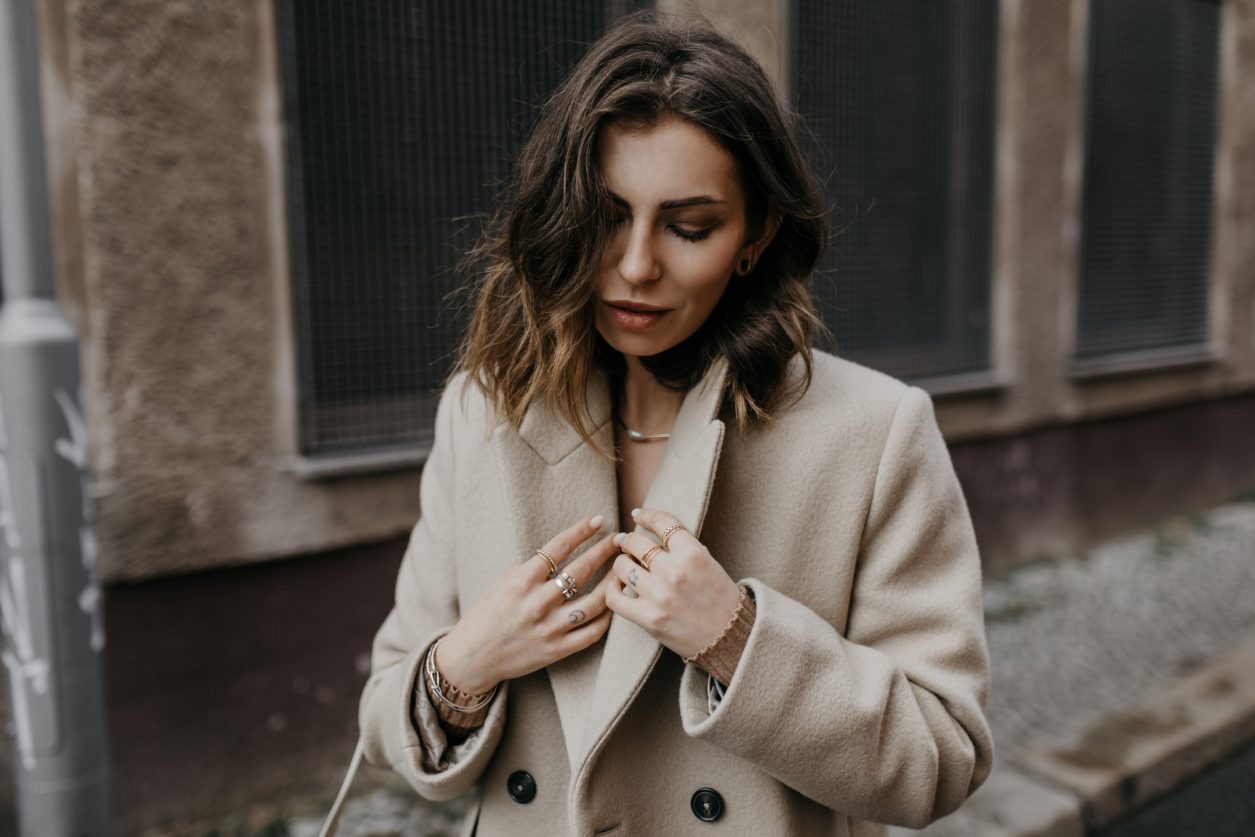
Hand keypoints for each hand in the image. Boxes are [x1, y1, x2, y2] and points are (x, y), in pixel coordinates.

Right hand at [437, 516, 619, 694]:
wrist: (472, 659)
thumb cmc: (485, 615)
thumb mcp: (501, 583)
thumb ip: (531, 570)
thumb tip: (561, 555)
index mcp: (520, 582)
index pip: (557, 548)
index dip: (580, 532)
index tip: (598, 521)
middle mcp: (537, 604)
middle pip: (580, 571)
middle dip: (604, 551)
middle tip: (620, 539)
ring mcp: (549, 629)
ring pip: (594, 603)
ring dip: (612, 583)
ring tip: (623, 570)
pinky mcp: (557, 650)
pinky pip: (592, 633)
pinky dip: (607, 617)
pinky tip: (613, 603)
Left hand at [605, 507, 741, 659]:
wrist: (730, 638)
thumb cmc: (720, 599)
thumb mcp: (708, 563)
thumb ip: (683, 547)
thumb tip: (653, 530)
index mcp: (693, 553)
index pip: (662, 521)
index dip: (646, 515)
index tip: (637, 515)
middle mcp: (675, 571)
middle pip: (636, 541)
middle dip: (629, 541)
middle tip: (627, 544)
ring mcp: (659, 595)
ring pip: (621, 566)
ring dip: (621, 563)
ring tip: (626, 566)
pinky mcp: (648, 618)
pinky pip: (615, 597)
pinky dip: (612, 589)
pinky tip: (618, 586)